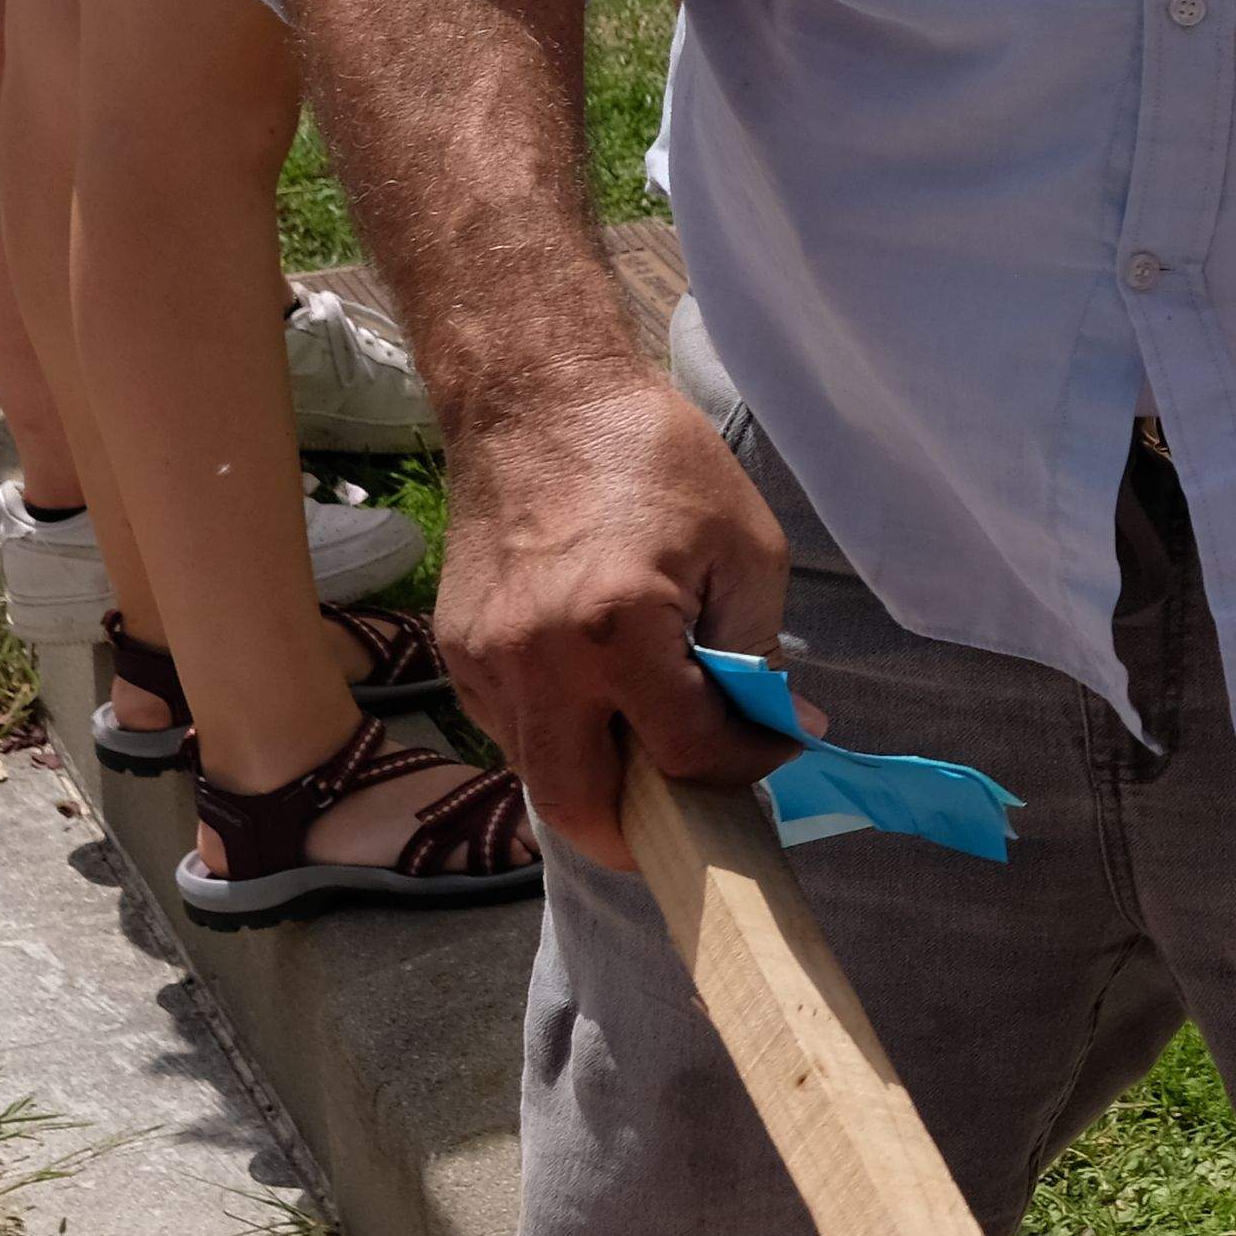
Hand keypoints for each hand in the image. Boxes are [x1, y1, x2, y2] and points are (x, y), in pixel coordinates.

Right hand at [430, 364, 793, 872]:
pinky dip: (565, 741)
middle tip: (698, 815)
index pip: (686, 753)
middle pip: (583, 808)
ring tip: (657, 750)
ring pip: (541, 776)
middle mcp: (538, 661)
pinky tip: (606, 704)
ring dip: (603, 785)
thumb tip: (777, 725)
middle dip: (647, 834)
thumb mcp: (745, 549)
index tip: (776, 746)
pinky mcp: (458, 653)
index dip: (746, 767)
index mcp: (618, 629)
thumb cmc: (656, 461)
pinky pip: (514, 732)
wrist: (537, 401)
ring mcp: (485, 662)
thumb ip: (758, 652)